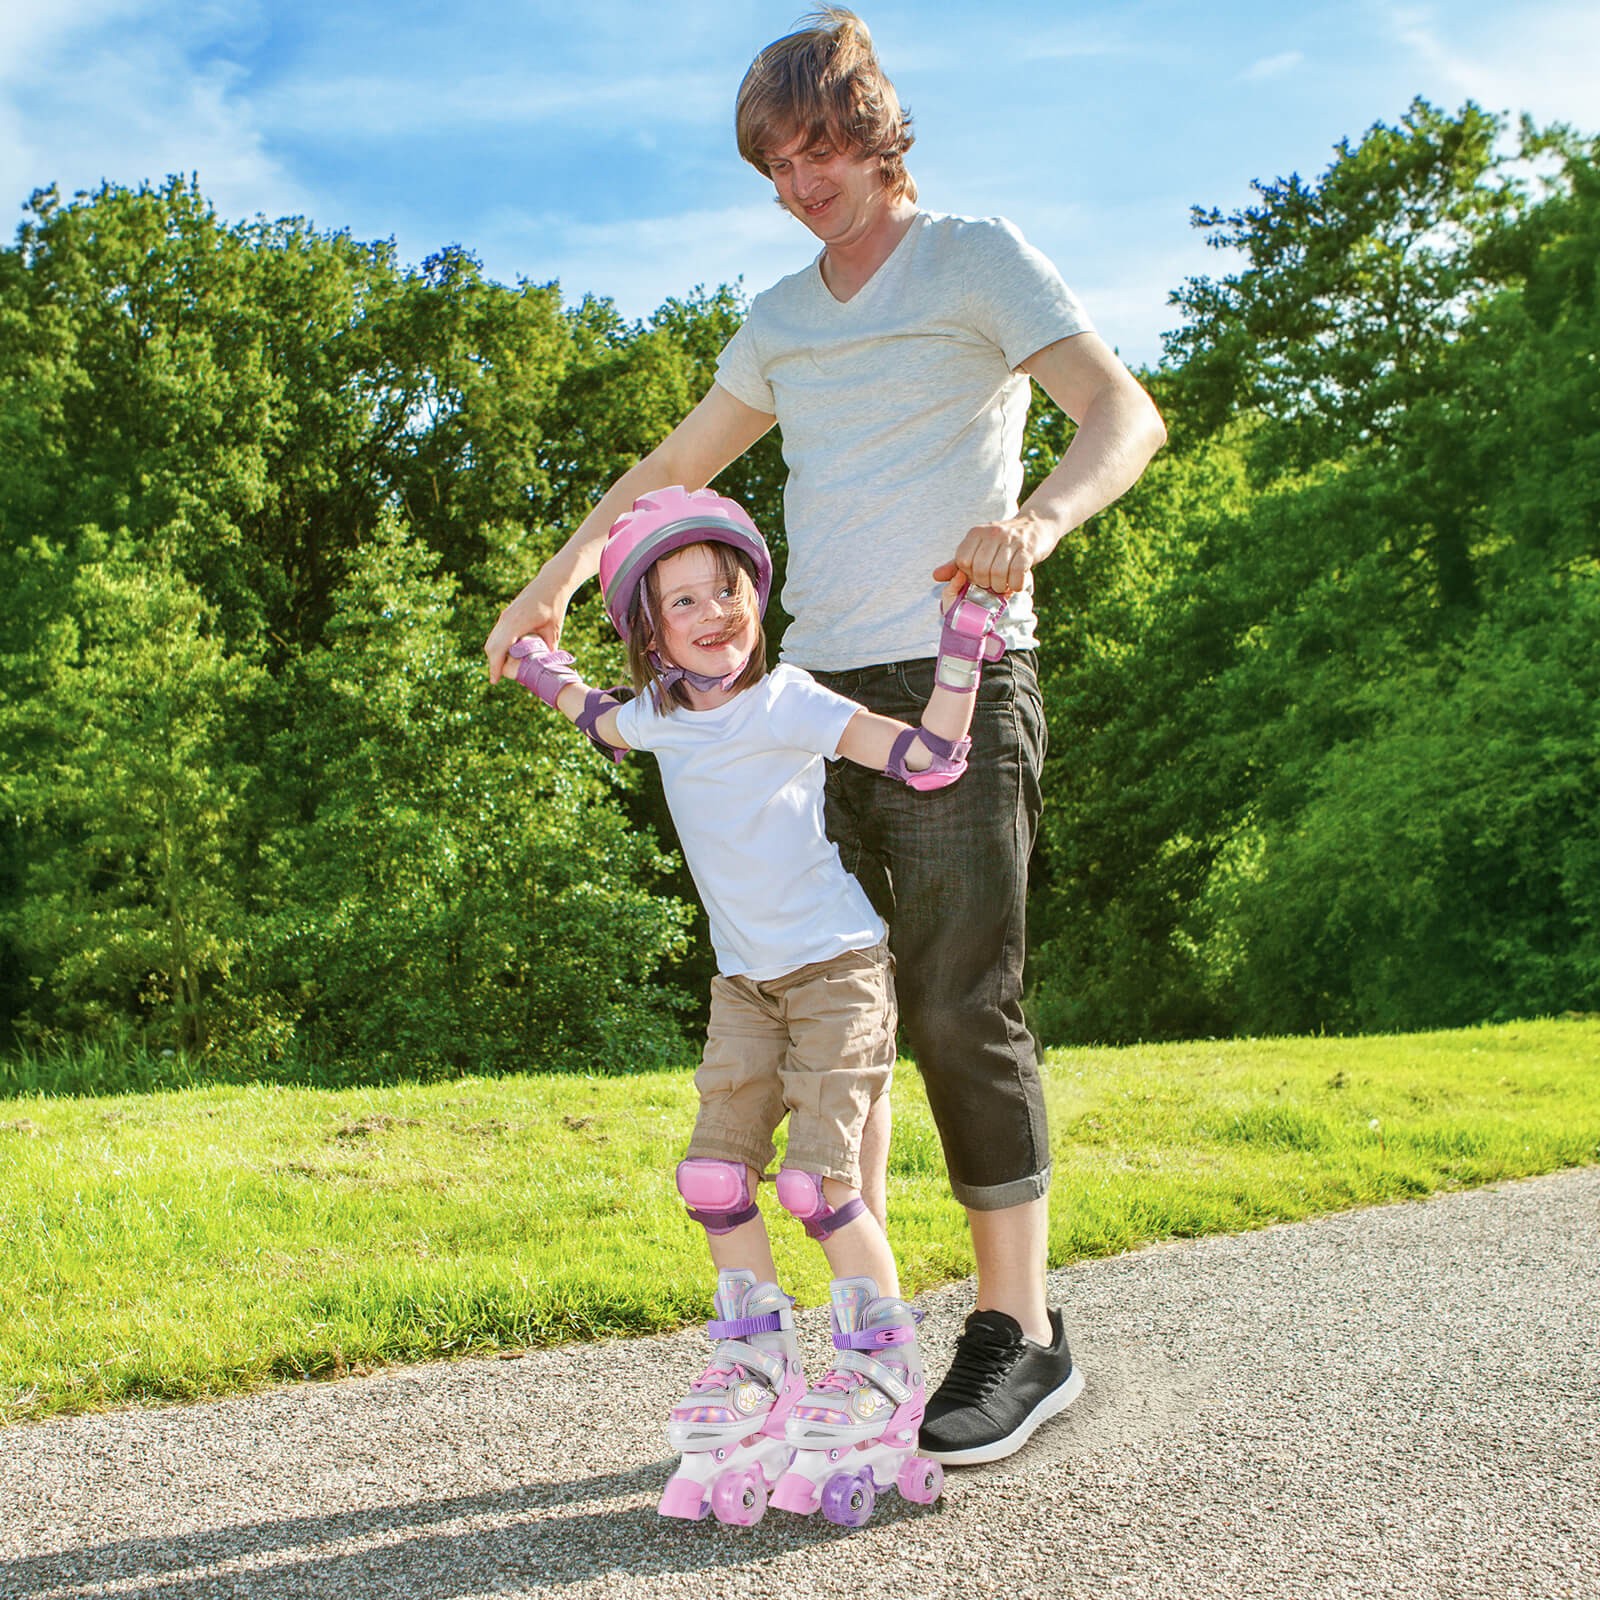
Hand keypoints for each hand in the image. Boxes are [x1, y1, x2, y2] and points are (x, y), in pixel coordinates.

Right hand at [485, 571, 569, 683]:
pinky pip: (497, 634)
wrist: (551, 583)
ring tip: (504, 668)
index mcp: (516, 623)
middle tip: (500, 677)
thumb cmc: (554, 606)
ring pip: (492, 640)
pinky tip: (507, 654)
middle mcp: (506, 619)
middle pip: (491, 646)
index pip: (498, 649)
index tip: (494, 681)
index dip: (495, 667)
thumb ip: (548, 650)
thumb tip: (545, 668)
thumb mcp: (553, 631)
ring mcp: (505, 616)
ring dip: (495, 654)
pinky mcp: (507, 614)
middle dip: (493, 663)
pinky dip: (498, 645)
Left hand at [932, 511, 1050, 606]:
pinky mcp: (1027, 549)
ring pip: (998, 573)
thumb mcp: (979, 547)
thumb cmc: (1004, 542)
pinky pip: (1017, 573)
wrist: (1037, 525)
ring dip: (1001, 586)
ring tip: (1004, 584)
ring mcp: (1011, 540)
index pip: (962, 560)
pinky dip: (1015, 584)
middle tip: (993, 583)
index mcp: (976, 533)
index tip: (979, 575)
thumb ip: (957, 563)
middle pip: (980, 569)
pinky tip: (1016, 583)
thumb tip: (936, 576)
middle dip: (986, 583)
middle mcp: (992, 534)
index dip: (969, 574)